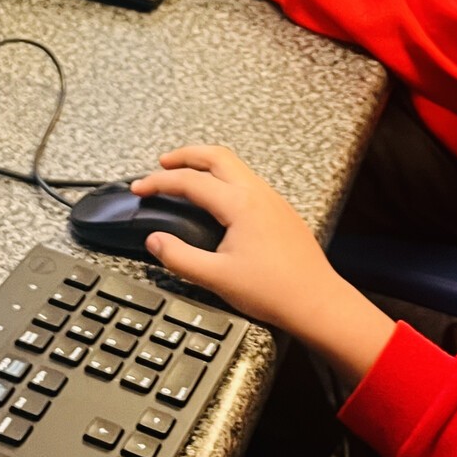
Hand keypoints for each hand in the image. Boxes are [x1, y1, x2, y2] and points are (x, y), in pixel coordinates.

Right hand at [132, 146, 395, 384]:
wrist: (317, 302)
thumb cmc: (273, 291)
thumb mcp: (216, 278)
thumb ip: (179, 257)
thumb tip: (154, 240)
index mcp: (240, 204)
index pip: (191, 181)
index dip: (159, 182)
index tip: (139, 189)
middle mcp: (257, 193)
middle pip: (216, 156)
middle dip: (185, 155)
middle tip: (161, 164)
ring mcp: (272, 199)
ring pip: (234, 166)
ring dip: (206, 164)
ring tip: (185, 176)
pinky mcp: (280, 210)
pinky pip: (247, 180)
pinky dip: (224, 177)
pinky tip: (216, 196)